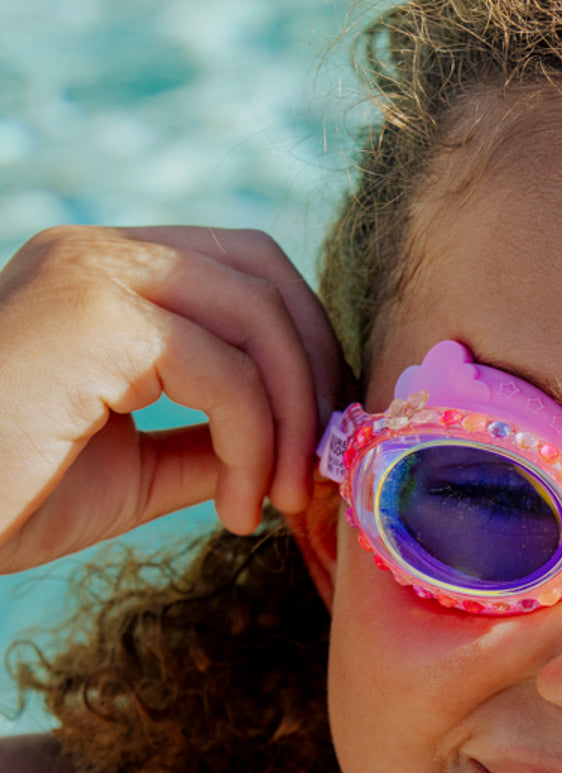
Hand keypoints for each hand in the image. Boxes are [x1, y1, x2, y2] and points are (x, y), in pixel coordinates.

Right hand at [0, 225, 350, 572]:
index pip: (248, 273)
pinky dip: (255, 445)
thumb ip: (214, 439)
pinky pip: (226, 372)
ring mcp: (91, 273)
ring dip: (294, 420)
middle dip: (316, 371)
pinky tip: (235, 512)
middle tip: (315, 468)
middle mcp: (100, 256)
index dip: (305, 348)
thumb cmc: (12, 498)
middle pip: (266, 274)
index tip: (316, 438)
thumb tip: (295, 443)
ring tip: (280, 501)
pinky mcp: (91, 314)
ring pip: (259, 318)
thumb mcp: (140, 466)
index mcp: (110, 279)